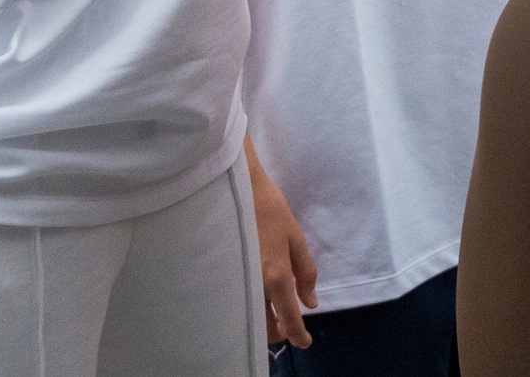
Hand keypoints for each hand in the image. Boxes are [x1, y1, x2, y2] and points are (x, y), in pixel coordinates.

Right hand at [247, 152, 317, 346]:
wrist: (235, 187)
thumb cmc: (269, 208)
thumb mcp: (296, 237)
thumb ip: (306, 272)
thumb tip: (311, 303)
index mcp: (276, 276)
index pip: (289, 319)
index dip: (298, 336)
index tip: (305, 342)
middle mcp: (253, 286)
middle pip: (265, 328)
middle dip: (279, 333)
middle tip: (288, 325)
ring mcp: (233, 283)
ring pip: (247, 321)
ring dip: (260, 325)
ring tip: (270, 315)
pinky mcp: (219, 277)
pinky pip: (233, 305)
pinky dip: (244, 312)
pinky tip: (250, 303)